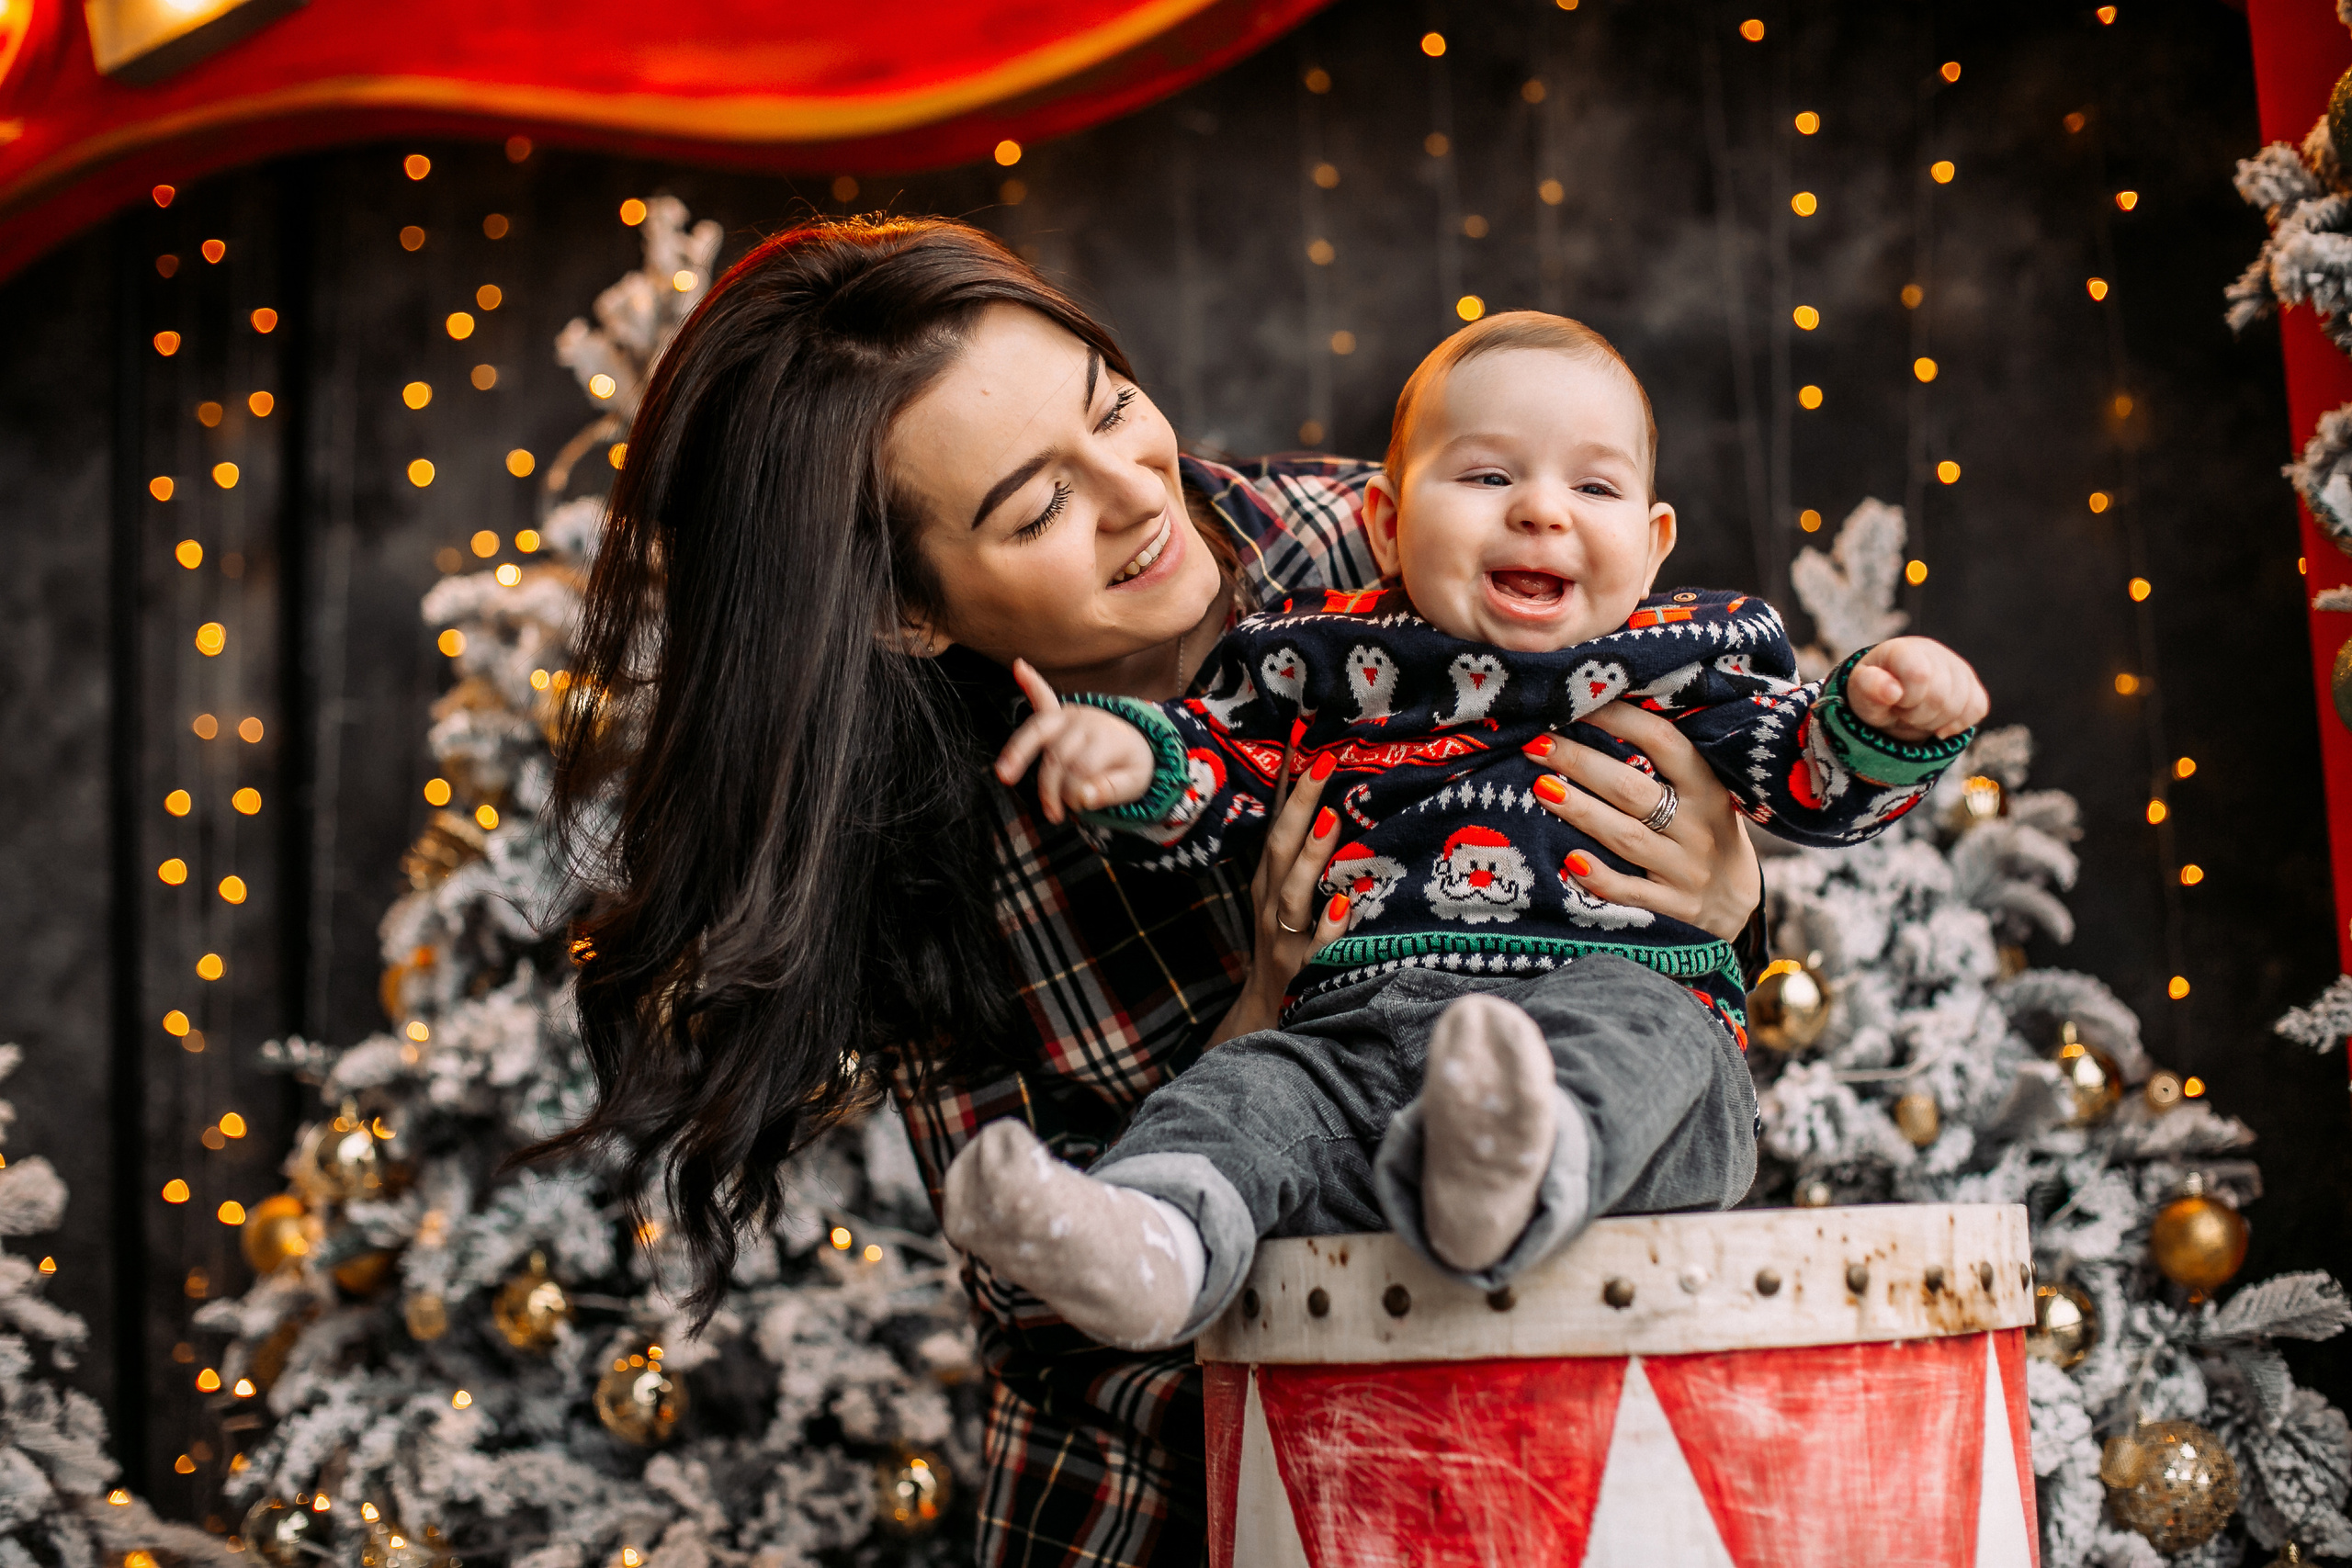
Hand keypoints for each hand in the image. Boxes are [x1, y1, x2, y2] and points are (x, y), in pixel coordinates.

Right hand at [994, 660, 1157, 823]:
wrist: (1138, 743)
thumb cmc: (1132, 766)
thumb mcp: (1134, 784)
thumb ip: (1112, 791)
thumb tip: (1084, 798)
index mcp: (1108, 739)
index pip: (1081, 768)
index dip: (1076, 792)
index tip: (1080, 807)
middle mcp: (1086, 722)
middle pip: (1056, 755)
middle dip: (1051, 787)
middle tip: (1053, 814)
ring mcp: (1071, 715)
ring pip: (1038, 731)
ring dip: (1019, 752)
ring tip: (1004, 774)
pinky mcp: (1059, 714)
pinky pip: (1043, 697)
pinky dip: (1032, 683)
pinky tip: (1020, 667)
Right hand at [1210, 754, 1350, 1045]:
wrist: (1266, 1014)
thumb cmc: (1286, 945)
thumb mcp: (1284, 896)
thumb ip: (1300, 857)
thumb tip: (1327, 801)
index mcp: (1266, 882)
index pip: (1274, 826)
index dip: (1284, 787)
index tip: (1299, 742)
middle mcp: (1272, 904)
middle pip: (1280, 850)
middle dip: (1300, 805)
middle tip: (1324, 763)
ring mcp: (1285, 938)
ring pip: (1294, 893)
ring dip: (1312, 857)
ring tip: (1330, 819)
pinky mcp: (1304, 970)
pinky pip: (1317, 947)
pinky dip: (1328, 928)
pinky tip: (1345, 906)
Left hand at [1525, 702, 1760, 941]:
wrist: (1736, 905)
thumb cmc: (1705, 833)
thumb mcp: (1704, 795)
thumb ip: (1667, 765)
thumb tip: (1603, 714)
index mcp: (1708, 789)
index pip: (1664, 742)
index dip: (1620, 719)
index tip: (1578, 703)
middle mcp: (1699, 827)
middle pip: (1631, 789)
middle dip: (1581, 763)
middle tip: (1538, 744)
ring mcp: (1686, 870)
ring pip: (1625, 837)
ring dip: (1581, 811)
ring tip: (1541, 788)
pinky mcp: (1674, 909)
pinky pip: (1631, 892)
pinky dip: (1601, 878)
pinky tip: (1570, 861)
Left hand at [1846, 636, 1987, 740]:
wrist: (1889, 697)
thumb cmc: (1873, 693)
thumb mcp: (1860, 693)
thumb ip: (1869, 688)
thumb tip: (1892, 691)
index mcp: (1903, 649)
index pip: (1920, 675)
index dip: (1908, 698)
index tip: (1895, 701)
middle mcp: (1934, 652)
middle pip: (1942, 696)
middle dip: (1919, 715)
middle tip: (1903, 711)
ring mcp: (1957, 667)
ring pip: (1963, 705)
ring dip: (1936, 722)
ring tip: (1916, 714)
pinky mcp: (1972, 684)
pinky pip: (1978, 708)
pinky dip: (1958, 723)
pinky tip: (1937, 722)